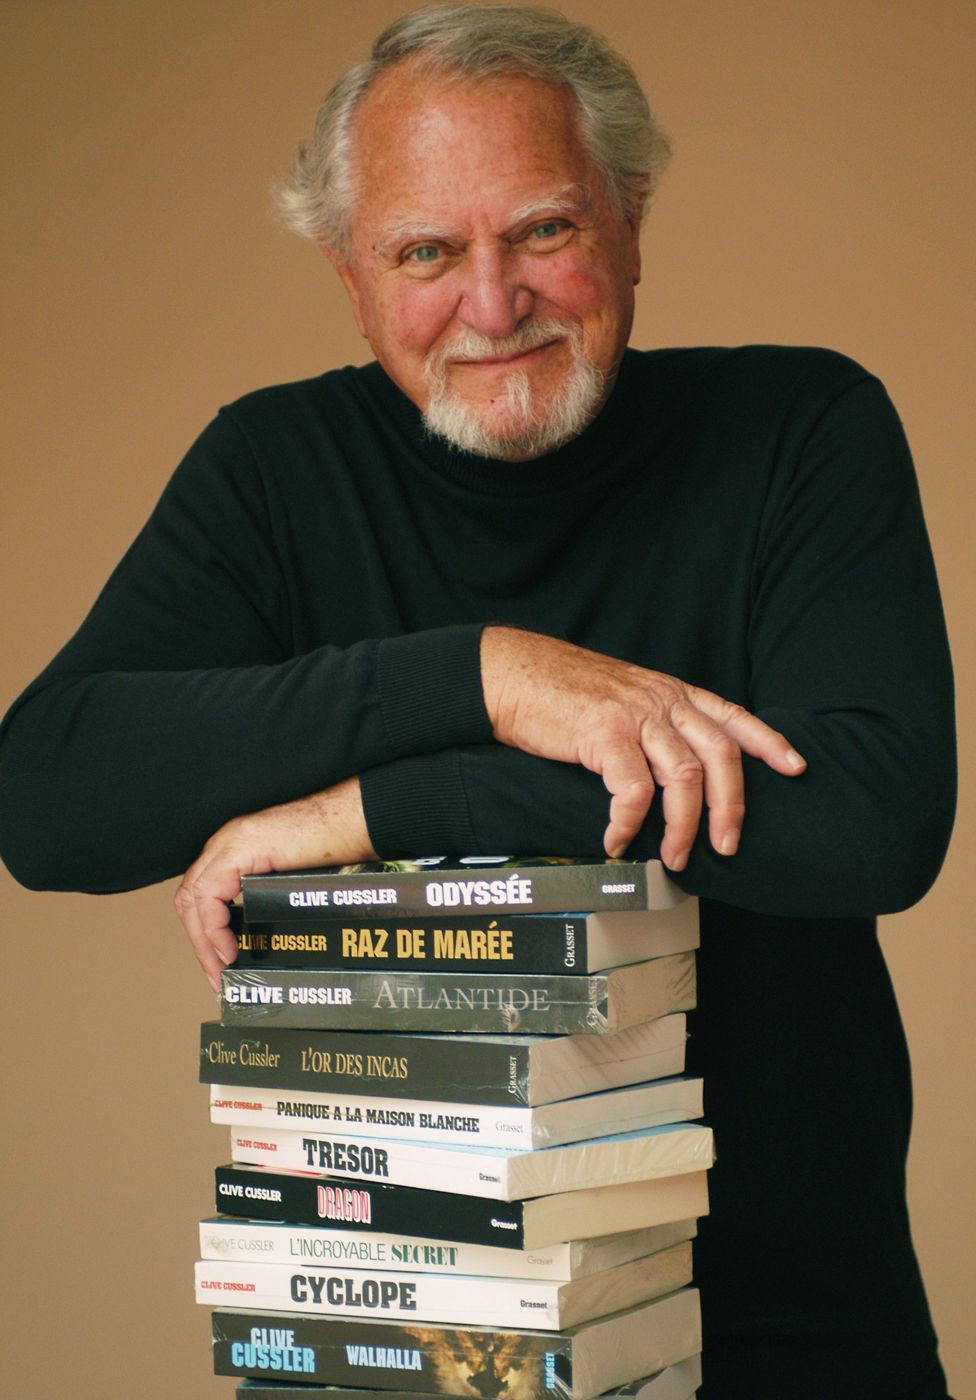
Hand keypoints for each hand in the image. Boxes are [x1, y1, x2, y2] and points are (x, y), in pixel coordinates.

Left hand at [174, 776, 375, 989]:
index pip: (203, 894)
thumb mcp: (296, 878)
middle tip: (216, 976)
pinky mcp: (239, 848)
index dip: (205, 931)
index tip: (220, 963)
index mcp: (238, 848)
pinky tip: (228, 950)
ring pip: (193, 898)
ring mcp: (231, 842)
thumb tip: (275, 941)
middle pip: (190, 898)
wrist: (357, 819)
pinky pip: (208, 894)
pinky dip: (213, 927)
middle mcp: (227, 842)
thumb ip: (275, 899)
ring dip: (203, 940)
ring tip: (221, 969)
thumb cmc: (340, 843)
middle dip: (200, 942)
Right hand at [481, 627, 805, 866]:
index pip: (733, 715)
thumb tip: (671, 773)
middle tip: (726, 846)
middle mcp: (661, 700)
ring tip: (672, 856)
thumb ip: (654, 725)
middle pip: (719, 754)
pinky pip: (633, 790)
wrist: (510, 673)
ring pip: (684, 777)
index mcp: (671, 692)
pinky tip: (616, 840)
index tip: (795, 767)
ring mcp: (634, 715)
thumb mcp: (623, 698)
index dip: (769, 742)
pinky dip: (628, 824)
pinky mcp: (604, 734)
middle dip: (730, 807)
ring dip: (683, 827)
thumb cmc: (560, 692)